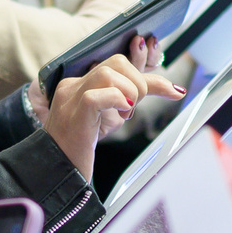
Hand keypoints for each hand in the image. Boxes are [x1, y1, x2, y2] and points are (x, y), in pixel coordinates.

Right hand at [41, 52, 179, 176]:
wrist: (57, 170)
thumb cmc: (82, 146)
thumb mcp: (112, 117)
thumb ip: (134, 97)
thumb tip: (174, 90)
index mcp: (81, 83)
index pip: (119, 63)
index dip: (148, 73)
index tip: (173, 90)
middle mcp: (74, 85)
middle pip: (116, 62)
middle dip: (138, 83)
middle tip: (134, 109)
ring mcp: (70, 98)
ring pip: (108, 74)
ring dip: (129, 93)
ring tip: (125, 114)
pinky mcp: (73, 114)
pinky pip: (96, 96)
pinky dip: (117, 101)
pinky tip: (122, 113)